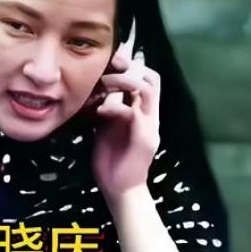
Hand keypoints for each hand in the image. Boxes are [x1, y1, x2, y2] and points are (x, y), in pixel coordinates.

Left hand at [91, 44, 160, 205]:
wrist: (120, 190)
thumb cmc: (112, 160)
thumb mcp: (107, 127)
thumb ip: (109, 108)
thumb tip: (98, 89)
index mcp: (143, 112)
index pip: (147, 78)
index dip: (131, 65)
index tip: (110, 61)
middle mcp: (150, 116)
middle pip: (152, 77)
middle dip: (129, 67)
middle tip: (107, 68)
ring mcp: (150, 126)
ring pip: (147, 88)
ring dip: (124, 80)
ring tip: (105, 83)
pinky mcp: (144, 139)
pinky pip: (132, 113)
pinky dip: (114, 106)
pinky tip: (99, 110)